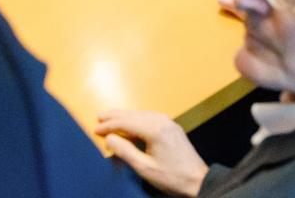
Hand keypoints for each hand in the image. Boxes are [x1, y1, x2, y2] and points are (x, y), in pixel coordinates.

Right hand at [94, 111, 208, 197]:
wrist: (198, 181)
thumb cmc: (172, 177)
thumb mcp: (145, 168)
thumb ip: (125, 151)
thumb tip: (109, 138)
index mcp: (155, 130)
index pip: (126, 123)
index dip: (110, 126)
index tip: (96, 129)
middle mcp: (162, 121)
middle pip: (133, 115)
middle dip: (115, 116)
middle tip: (100, 117)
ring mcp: (169, 122)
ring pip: (141, 114)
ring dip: (125, 116)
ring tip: (111, 117)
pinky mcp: (172, 127)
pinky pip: (150, 116)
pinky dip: (137, 118)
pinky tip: (131, 121)